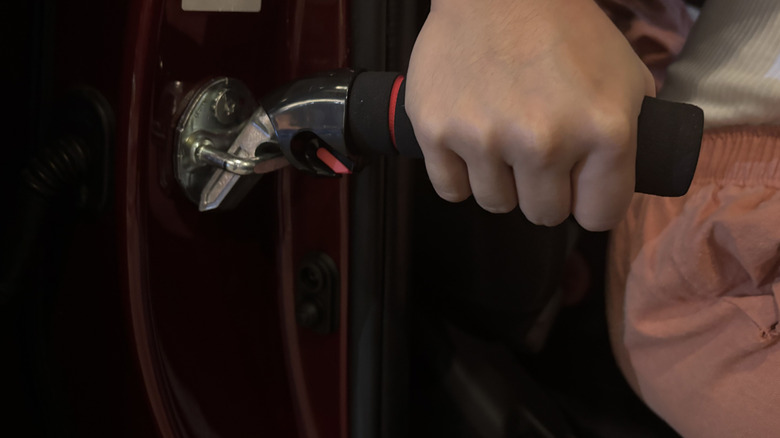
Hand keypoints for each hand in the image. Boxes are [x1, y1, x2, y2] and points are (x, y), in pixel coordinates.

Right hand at [406, 0, 654, 230]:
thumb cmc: (564, 31)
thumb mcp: (625, 79)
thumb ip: (629, 139)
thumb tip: (612, 187)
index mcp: (603, 131)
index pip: (598, 216)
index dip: (588, 203)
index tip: (577, 190)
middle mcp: (544, 142)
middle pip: (543, 214)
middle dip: (542, 192)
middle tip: (535, 156)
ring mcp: (485, 137)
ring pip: (495, 203)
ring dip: (500, 182)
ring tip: (502, 139)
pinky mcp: (437, 130)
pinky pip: (449, 188)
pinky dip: (458, 174)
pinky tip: (469, 144)